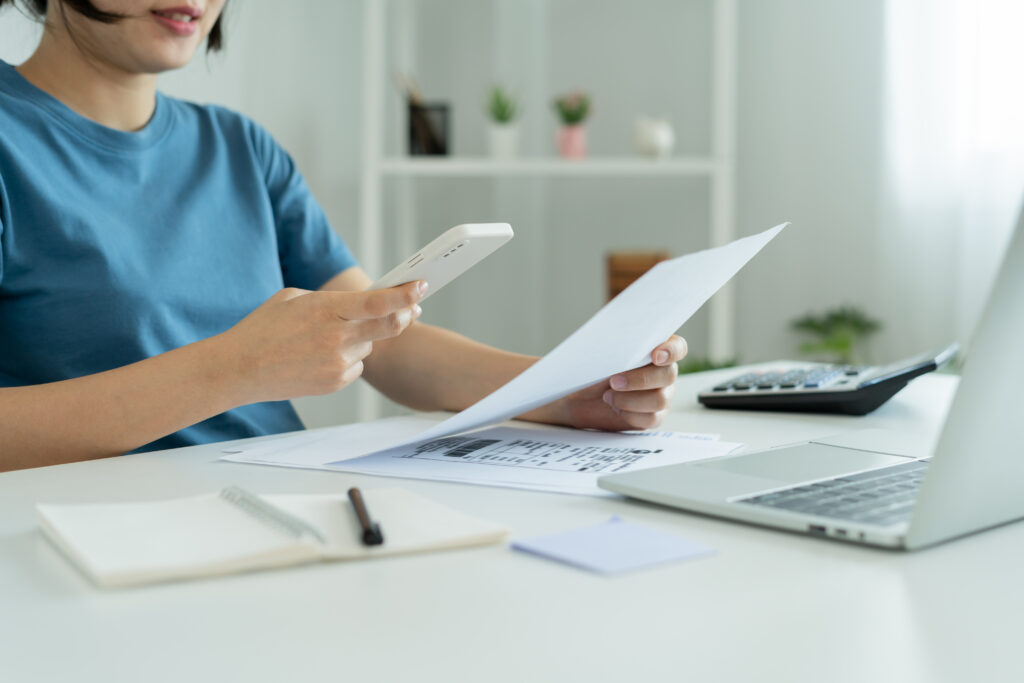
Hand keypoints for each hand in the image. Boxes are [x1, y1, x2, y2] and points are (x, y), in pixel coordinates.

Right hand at [215, 281, 425, 403]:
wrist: (240, 368)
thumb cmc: (265, 327)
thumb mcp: (295, 298)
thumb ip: (334, 301)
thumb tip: (366, 304)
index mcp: (327, 310)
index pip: (379, 302)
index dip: (405, 294)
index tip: (421, 285)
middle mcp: (337, 338)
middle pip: (390, 326)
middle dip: (406, 314)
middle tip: (414, 308)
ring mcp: (337, 363)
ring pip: (368, 345)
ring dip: (362, 337)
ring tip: (326, 336)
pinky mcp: (335, 382)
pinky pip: (355, 365)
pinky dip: (347, 357)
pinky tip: (320, 355)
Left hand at [555, 335, 686, 430]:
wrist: (578, 396)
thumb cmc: (591, 370)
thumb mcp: (600, 353)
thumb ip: (616, 346)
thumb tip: (618, 341)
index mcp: (656, 349)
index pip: (678, 347)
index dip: (671, 351)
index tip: (655, 356)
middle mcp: (663, 372)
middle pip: (668, 375)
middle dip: (640, 379)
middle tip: (613, 381)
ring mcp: (661, 394)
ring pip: (660, 399)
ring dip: (631, 399)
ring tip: (608, 396)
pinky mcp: (653, 416)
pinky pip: (651, 418)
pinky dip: (630, 414)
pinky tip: (615, 408)